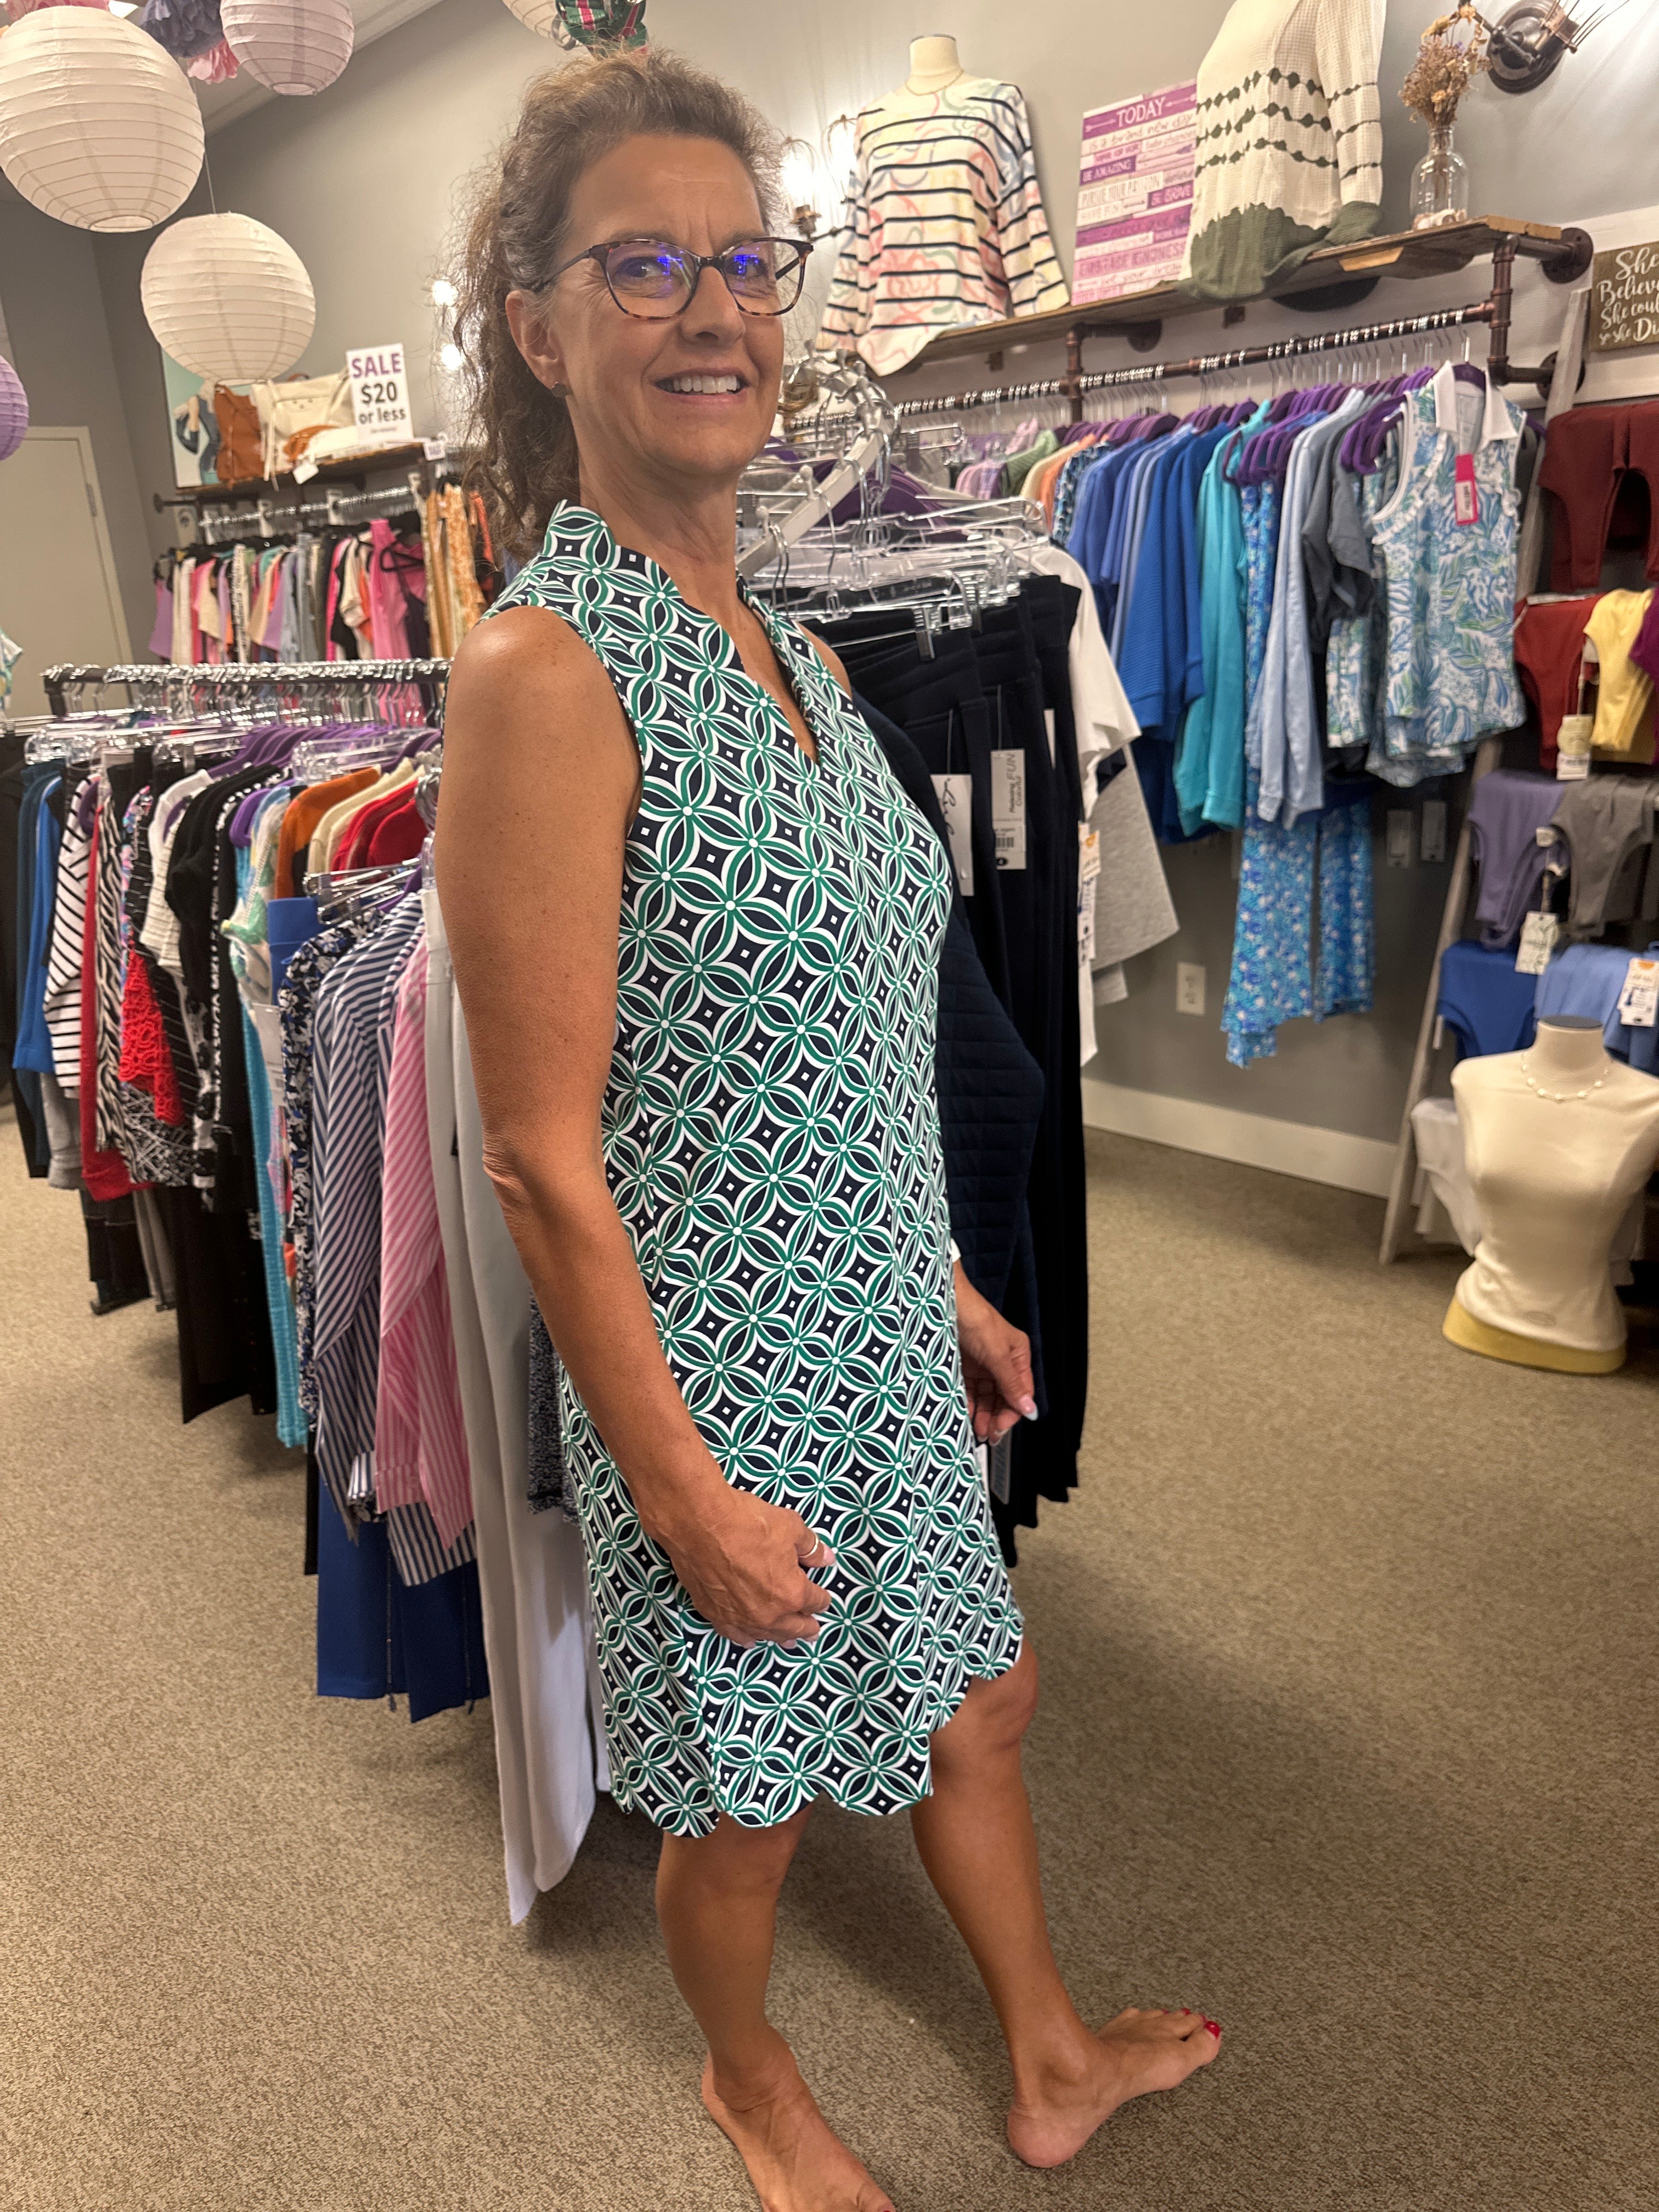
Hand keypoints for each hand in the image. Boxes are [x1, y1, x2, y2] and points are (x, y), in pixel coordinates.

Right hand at [656, 1481, 835, 1647]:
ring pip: (765, 1634)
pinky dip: (745, 1637)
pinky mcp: (713, 1612)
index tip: (822, 1598)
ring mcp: (739, 1616)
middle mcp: (767, 1613)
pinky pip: (733, 1633)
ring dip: (779, 1638)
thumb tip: (826, 1559)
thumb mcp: (790, 1527)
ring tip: (788, 1643)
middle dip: (806, 1627)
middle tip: (812, 1631)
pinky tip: (749, 1640)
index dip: (821, 1599)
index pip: (814, 1601)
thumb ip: (811, 1547)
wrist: (699, 1522)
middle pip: (793, 1627)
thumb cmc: (748, 1522)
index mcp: (791, 1593)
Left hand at [954, 1263, 1037, 1442]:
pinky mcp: (964, 1365)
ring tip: (976, 1430)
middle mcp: (1001, 1361)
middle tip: (988, 1435)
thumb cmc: (974, 1318)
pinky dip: (968, 1404)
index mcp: (1017, 1355)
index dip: (1012, 1412)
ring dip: (983, 1414)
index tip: (1001, 1429)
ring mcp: (982, 1364)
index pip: (1020, 1392)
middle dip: (997, 1417)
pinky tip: (965, 1415)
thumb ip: (1011, 1383)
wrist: (942, 1302)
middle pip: (1003, 1397)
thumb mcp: (996, 1354)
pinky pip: (969, 1390)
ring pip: (986, 1396)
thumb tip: (1029, 1408)